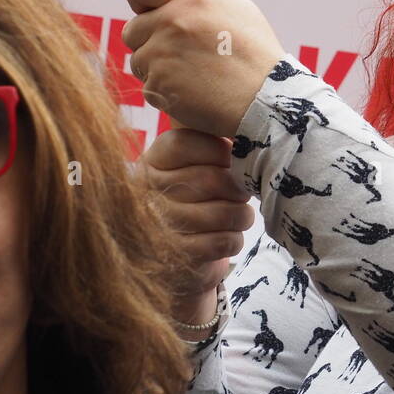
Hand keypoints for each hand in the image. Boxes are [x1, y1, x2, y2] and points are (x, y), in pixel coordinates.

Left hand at [122, 0, 283, 136]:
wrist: (265, 100)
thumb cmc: (255, 51)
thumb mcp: (238, 5)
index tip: (149, 8)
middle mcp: (171, 22)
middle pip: (133, 29)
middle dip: (151, 40)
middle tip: (185, 52)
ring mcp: (161, 55)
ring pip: (139, 60)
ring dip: (158, 67)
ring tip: (194, 73)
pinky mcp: (158, 85)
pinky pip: (149, 86)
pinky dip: (166, 91)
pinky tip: (193, 91)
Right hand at [141, 128, 255, 318]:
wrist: (175, 256)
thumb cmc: (194, 200)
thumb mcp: (196, 166)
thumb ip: (215, 148)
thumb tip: (248, 136)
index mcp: (152, 160)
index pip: (186, 143)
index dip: (221, 151)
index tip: (234, 160)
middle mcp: (146, 190)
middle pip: (210, 180)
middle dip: (239, 188)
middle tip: (242, 193)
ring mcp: (157, 226)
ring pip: (222, 213)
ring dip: (241, 216)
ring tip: (240, 216)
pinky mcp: (175, 256)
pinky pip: (222, 242)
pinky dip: (234, 240)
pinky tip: (229, 237)